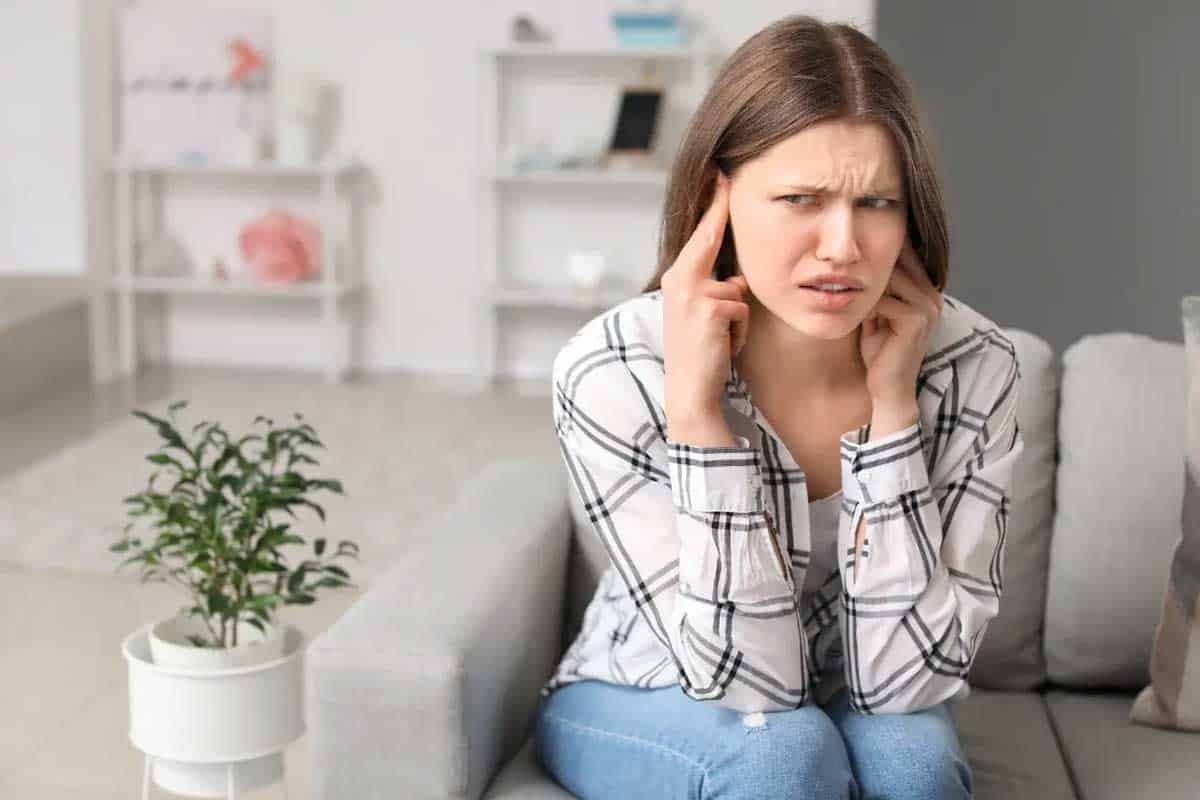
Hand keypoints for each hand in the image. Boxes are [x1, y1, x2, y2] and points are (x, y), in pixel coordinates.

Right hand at [661, 169, 750, 435]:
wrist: (690, 393)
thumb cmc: (701, 357)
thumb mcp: (702, 316)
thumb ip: (714, 291)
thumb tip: (738, 280)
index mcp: (676, 279)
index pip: (700, 235)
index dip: (713, 204)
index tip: (722, 174)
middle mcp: (679, 280)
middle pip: (711, 238)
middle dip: (719, 211)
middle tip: (725, 172)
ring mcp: (692, 293)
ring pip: (738, 290)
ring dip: (738, 319)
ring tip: (719, 341)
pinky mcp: (710, 308)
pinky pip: (742, 310)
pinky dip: (739, 334)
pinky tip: (723, 349)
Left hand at [858, 239, 943, 408]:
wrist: (888, 389)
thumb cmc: (881, 354)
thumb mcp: (878, 316)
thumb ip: (877, 292)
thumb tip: (857, 264)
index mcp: (927, 293)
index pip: (908, 256)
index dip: (882, 251)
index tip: (858, 248)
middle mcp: (933, 296)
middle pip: (900, 261)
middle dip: (870, 266)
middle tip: (845, 272)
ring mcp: (927, 307)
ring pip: (890, 278)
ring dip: (866, 288)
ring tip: (853, 301)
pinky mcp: (916, 320)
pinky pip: (883, 300)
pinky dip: (866, 307)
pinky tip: (859, 318)